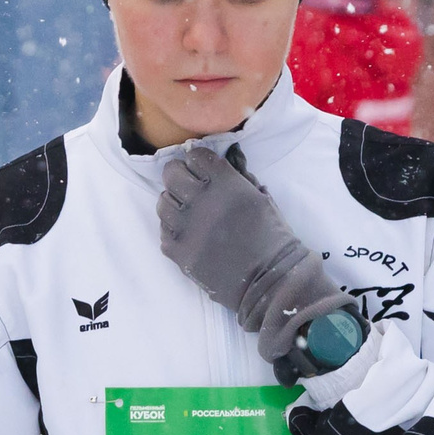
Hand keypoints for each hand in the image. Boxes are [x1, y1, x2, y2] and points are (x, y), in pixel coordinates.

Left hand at [156, 147, 350, 362]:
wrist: (271, 280)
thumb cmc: (271, 237)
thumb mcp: (261, 197)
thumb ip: (238, 175)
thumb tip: (226, 154)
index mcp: (226, 184)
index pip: (195, 155)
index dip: (197, 160)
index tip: (200, 168)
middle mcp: (203, 202)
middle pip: (171, 173)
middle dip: (179, 175)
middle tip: (187, 185)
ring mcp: (187, 228)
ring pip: (162, 202)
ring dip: (173, 203)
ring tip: (187, 212)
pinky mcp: (179, 253)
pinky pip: (163, 231)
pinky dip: (173, 230)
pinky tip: (188, 233)